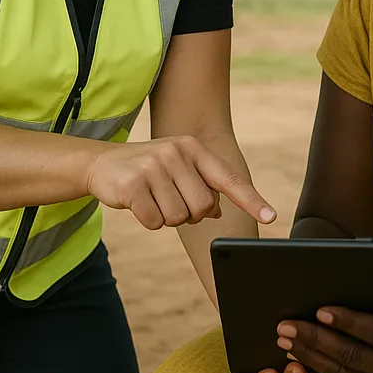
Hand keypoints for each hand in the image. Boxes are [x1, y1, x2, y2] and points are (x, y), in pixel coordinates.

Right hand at [86, 136, 276, 229]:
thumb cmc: (147, 170)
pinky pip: (155, 222)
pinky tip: (138, 204)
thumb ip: (200, 186)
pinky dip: (148, 221)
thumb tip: (218, 210)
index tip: (271, 218)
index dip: (251, 200)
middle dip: (189, 215)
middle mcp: (176, 153)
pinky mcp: (133, 184)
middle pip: (203, 207)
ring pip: (179, 218)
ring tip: (152, 199)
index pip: (228, 179)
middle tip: (170, 202)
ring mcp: (153, 167)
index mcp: (193, 149)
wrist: (101, 163)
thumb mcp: (177, 170)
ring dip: (166, 218)